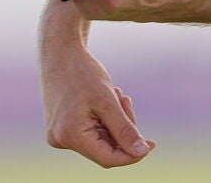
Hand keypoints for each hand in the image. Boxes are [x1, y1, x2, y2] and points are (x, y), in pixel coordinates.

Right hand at [40, 20, 154, 166]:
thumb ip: (125, 129)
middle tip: (127, 101)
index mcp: (70, 135)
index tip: (151, 143)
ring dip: (115, 122)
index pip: (108, 159)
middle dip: (123, 130)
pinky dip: (104, 118)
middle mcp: (60, 139)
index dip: (132, 154)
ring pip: (100, 140)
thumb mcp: (108, 101)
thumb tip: (142, 152)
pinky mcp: (62, 126)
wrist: (59, 51)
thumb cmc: (82, 72)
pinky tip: (107, 97)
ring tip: (116, 94)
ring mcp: (59, 134)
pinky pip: (91, 131)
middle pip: (105, 149)